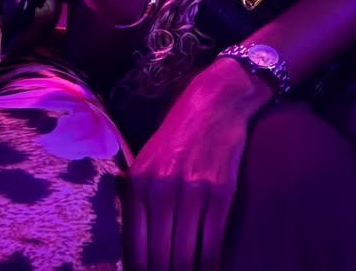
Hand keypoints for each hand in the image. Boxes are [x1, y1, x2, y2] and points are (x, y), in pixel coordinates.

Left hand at [125, 60, 269, 270]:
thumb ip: (138, 198)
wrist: (216, 102)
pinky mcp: (220, 193)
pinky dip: (212, 266)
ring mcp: (192, 192)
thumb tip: (135, 247)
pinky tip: (211, 270)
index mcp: (139, 184)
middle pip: (159, 258)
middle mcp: (162, 190)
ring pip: (185, 256)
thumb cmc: (179, 133)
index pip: (134, 249)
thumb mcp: (147, 160)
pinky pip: (213, 244)